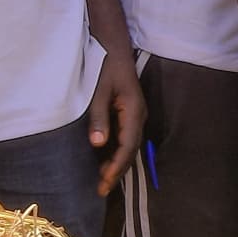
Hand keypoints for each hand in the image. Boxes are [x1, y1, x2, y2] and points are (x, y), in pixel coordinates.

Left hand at [87, 51, 144, 196]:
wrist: (113, 46)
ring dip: (117, 163)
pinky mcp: (129, 113)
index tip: (103, 184)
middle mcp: (139, 116)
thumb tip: (99, 144)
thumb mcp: (98, 92)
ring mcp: (136, 114)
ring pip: (129, 145)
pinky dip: (116, 152)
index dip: (115, 168)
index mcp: (134, 112)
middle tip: (101, 190)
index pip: (127, 147)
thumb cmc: (105, 66)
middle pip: (131, 150)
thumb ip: (99, 118)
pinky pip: (125, 137)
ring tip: (102, 180)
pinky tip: (104, 159)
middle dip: (117, 171)